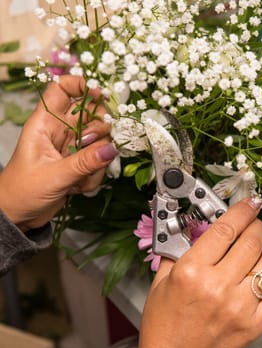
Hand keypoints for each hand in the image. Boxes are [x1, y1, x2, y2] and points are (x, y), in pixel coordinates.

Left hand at [0, 75, 117, 230]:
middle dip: (99, 130)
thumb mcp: (53, 176)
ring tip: (80, 178)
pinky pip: (99, 161)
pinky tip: (78, 188)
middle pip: (91, 113)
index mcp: (44, 124)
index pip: (62, 89)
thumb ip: (84, 162)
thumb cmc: (21, 192)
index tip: (99, 94)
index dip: (81, 85)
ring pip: (100, 141)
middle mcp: (59, 131)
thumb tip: (112, 148)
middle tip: (91, 146)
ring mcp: (71, 147)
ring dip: (98, 160)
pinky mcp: (79, 163)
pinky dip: (95, 175)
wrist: (18, 216)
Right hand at [139, 198, 261, 347]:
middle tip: (255, 225)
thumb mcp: (161, 282)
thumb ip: (178, 251)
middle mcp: (218, 288)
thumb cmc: (165, 325)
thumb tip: (198, 227)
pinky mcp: (254, 325)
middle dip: (258, 226)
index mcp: (192, 272)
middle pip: (253, 241)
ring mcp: (240, 307)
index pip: (227, 228)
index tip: (250, 203)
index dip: (243, 210)